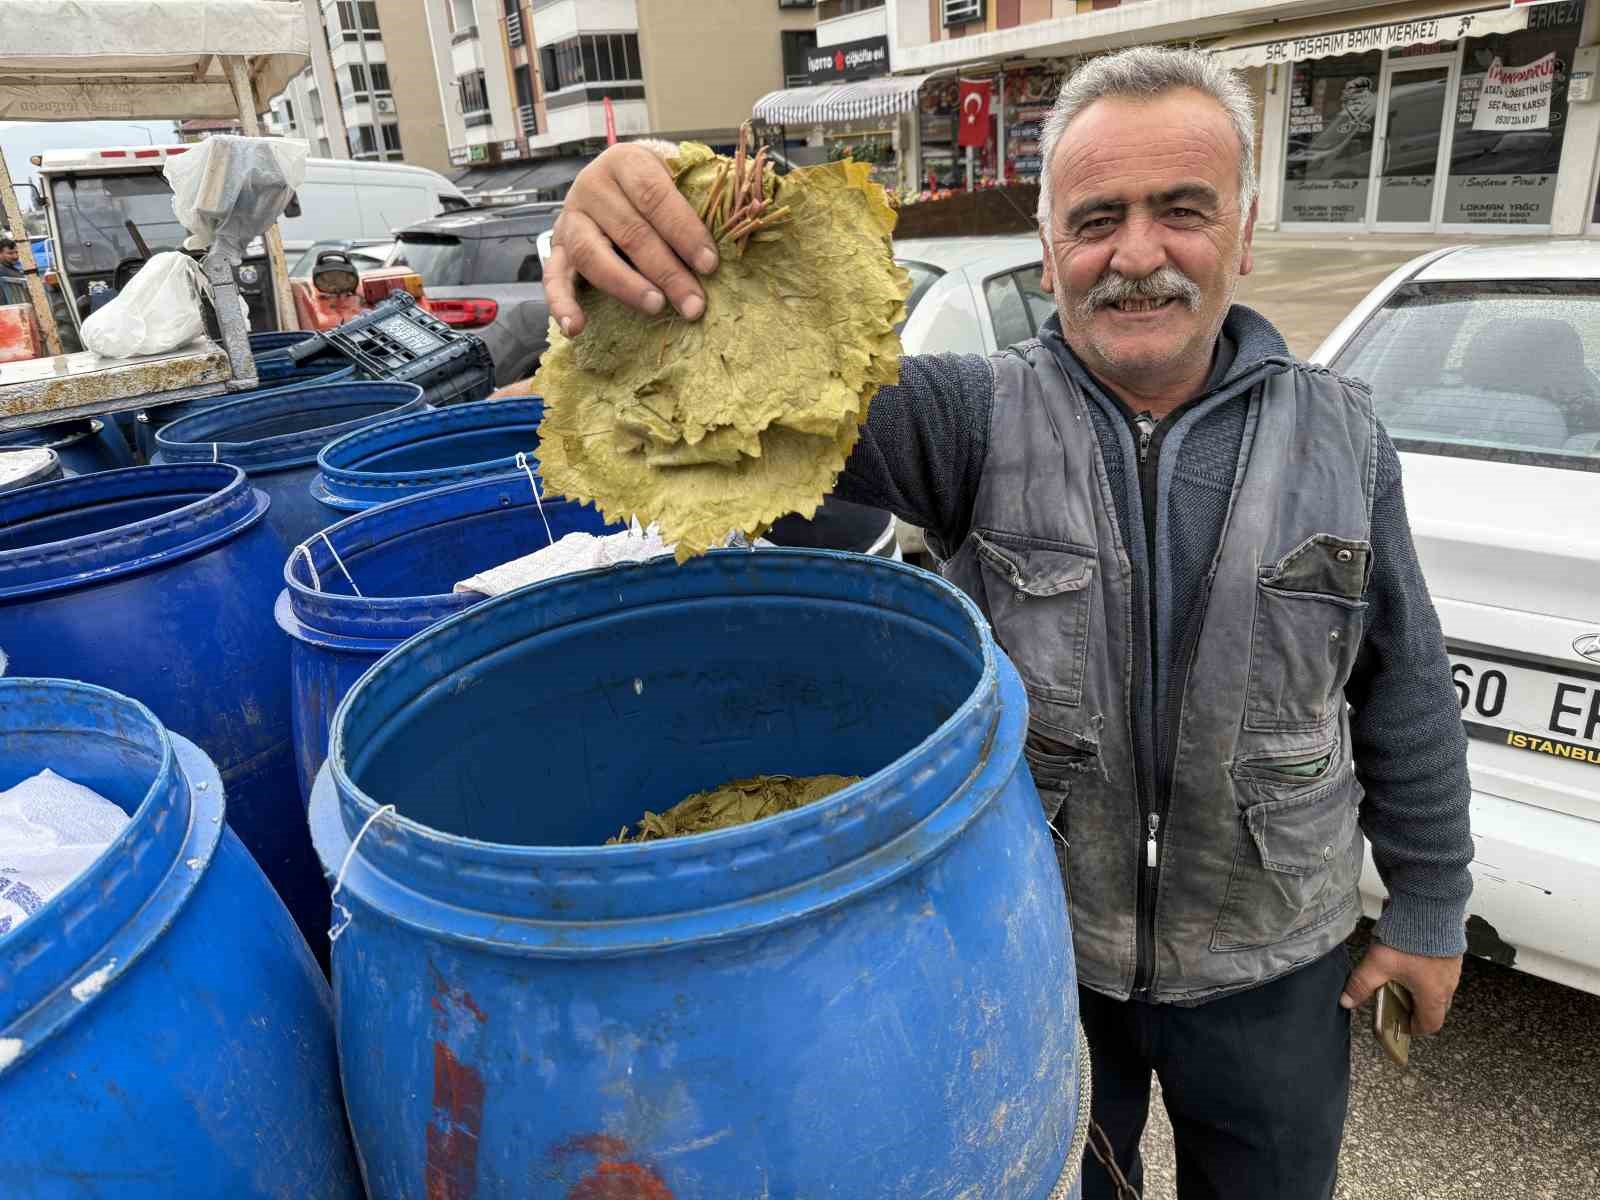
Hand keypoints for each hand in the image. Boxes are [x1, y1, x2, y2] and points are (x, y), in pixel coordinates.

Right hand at [546, 143, 719, 337]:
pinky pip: (553, 277)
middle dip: (667, 271)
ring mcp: (570, 218)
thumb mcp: (676, 174)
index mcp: (626, 162)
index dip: (684, 231)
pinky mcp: (556, 248)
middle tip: (695, 303)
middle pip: (631, 232)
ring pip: (593, 255)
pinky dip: (561, 304)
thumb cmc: (655, 185)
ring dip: (626, 286)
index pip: (655, 197)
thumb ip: (701, 190)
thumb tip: (744, 216)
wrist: (611, 180)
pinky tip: (576, 328)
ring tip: (655, 306)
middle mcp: (592, 186)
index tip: (710, 264)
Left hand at [1341, 941, 1462, 1034]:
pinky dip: (1428, 970)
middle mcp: (1448, 984)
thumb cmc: (1410, 939)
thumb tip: (1347, 1000)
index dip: (1414, 1028)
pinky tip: (1411, 958)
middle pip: (1436, 1007)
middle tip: (1397, 1000)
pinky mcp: (1452, 952)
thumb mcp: (1378, 964)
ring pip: (1439, 987)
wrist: (1430, 909)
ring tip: (1400, 976)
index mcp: (1433, 995)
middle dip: (1416, 1007)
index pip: (1430, 1024)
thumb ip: (1361, 984)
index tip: (1401, 1024)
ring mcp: (1453, 968)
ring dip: (1421, 987)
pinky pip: (1442, 969)